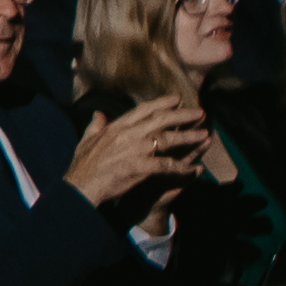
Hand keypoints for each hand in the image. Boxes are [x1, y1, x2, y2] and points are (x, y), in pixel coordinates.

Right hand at [63, 101, 201, 205]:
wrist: (81, 186)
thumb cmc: (82, 166)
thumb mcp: (86, 141)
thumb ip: (95, 126)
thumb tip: (98, 114)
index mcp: (116, 127)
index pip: (143, 110)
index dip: (162, 103)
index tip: (176, 99)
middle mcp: (127, 134)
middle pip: (160, 120)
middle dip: (182, 115)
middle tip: (200, 112)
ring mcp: (134, 149)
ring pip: (167, 139)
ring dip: (188, 137)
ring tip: (205, 134)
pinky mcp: (140, 166)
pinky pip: (166, 165)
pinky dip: (181, 167)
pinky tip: (193, 168)